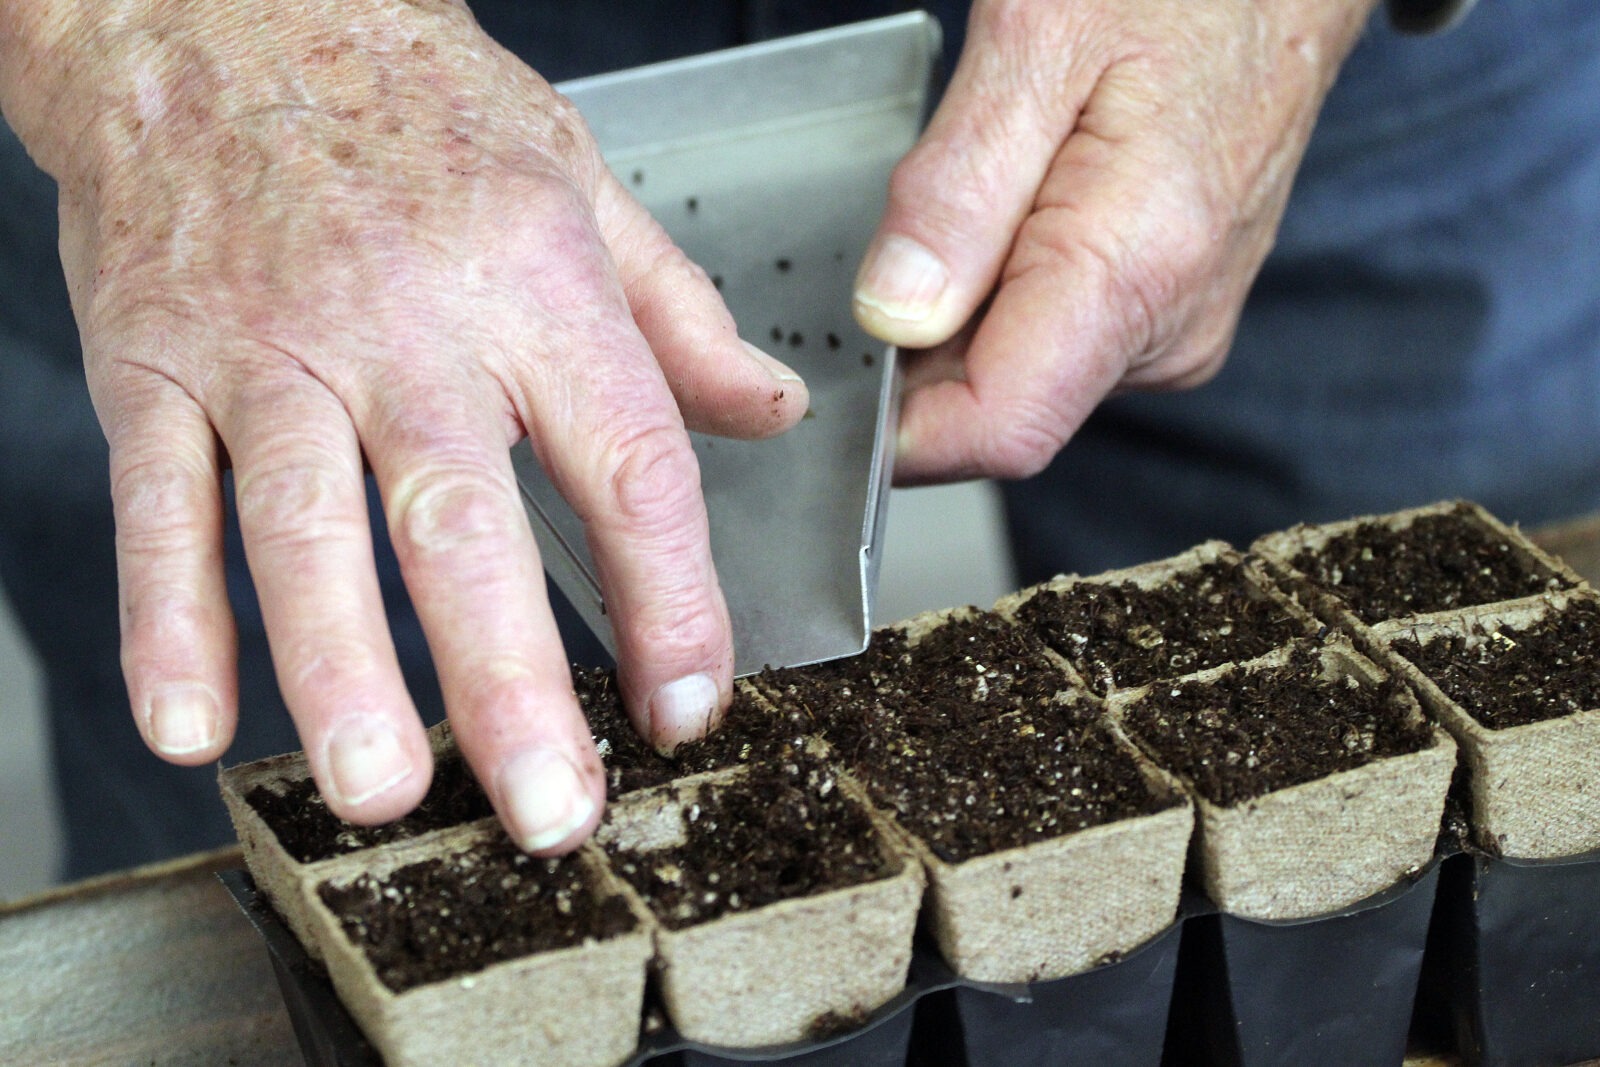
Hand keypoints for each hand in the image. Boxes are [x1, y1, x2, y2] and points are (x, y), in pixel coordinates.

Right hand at [1, 0, 807, 850]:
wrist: (220, 7)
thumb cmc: (411, 104)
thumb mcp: (580, 186)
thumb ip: (678, 318)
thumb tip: (769, 411)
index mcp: (534, 285)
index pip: (628, 463)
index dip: (673, 600)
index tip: (690, 703)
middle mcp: (404, 324)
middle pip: (465, 523)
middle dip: (511, 682)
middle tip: (550, 808)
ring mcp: (270, 348)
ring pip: (304, 528)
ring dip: (339, 671)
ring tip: (381, 790)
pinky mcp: (156, 361)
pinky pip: (160, 503)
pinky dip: (165, 619)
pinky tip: (193, 722)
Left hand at [853, 0, 1377, 482]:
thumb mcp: (1036, 42)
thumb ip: (958, 190)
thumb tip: (894, 317)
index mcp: (1137, 269)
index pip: (1000, 430)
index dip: (902, 427)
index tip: (846, 373)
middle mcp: (1166, 327)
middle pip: (993, 403)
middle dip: (926, 341)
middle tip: (931, 211)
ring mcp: (1171, 330)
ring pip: (1015, 373)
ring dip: (966, 305)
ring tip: (1002, 180)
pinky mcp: (1166, 318)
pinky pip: (1053, 338)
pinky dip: (1007, 289)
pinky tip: (1029, 200)